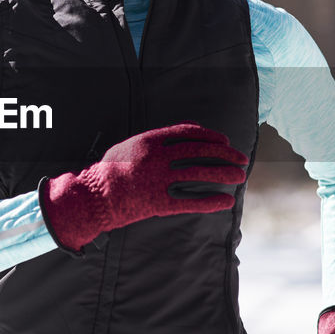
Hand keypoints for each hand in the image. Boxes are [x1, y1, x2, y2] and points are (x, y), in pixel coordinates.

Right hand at [38, 122, 248, 251]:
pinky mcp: (158, 203)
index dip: (210, 136)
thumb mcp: (131, 145)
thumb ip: (157, 139)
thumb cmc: (111, 170)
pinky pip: (191, 201)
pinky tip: (226, 201)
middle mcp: (157, 157)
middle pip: (200, 151)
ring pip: (199, 173)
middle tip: (241, 158)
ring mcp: (158, 180)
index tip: (224, 141)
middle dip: (225, 154)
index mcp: (150, 140)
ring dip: (223, 174)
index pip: (189, 132)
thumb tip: (186, 131)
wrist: (93, 196)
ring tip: (240, 176)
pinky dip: (211, 201)